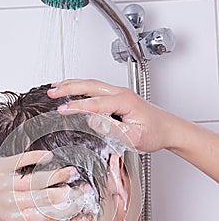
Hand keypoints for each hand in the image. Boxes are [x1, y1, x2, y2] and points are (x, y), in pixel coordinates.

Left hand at [0, 151, 84, 220]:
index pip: (44, 216)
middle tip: (82, 189)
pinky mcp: (1, 167)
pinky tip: (48, 156)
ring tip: (72, 171)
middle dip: (66, 194)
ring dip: (56, 175)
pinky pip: (20, 161)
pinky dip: (35, 157)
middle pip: (43, 198)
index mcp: (14, 219)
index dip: (64, 210)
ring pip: (35, 180)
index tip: (79, 204)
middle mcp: (11, 202)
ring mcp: (5, 184)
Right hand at [48, 79, 177, 152]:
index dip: (76, 107)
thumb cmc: (155, 133)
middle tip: (52, 92)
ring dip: (73, 84)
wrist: (168, 129)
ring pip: (92, 84)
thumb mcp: (134, 136)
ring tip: (56, 87)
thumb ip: (112, 128)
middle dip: (69, 88)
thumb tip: (92, 120)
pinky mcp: (118, 97)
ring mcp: (119, 93)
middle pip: (90, 85)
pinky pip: (96, 88)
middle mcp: (121, 93)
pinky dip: (81, 87)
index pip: (95, 103)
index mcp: (125, 101)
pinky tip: (73, 90)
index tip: (62, 110)